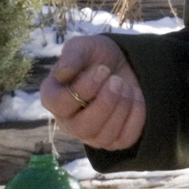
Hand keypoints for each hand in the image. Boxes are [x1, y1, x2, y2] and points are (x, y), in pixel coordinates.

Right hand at [39, 35, 145, 150]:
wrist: (121, 64)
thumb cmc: (95, 57)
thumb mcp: (83, 47)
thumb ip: (72, 55)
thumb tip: (63, 73)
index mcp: (53, 98)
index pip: (60, 104)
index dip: (84, 88)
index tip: (102, 70)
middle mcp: (68, 122)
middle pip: (82, 128)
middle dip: (105, 103)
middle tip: (117, 81)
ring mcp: (91, 135)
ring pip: (104, 137)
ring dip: (121, 108)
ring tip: (126, 86)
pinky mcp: (114, 141)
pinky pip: (125, 139)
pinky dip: (135, 117)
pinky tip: (135, 97)